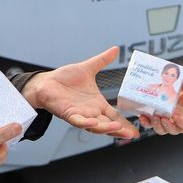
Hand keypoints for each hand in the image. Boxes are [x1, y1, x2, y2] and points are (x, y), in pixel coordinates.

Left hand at [21, 47, 138, 138]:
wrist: (46, 82)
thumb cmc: (65, 79)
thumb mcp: (87, 68)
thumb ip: (102, 60)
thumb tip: (115, 49)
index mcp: (97, 104)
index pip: (114, 116)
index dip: (125, 123)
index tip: (136, 130)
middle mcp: (91, 112)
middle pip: (108, 125)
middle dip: (119, 130)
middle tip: (131, 134)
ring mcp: (80, 115)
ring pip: (95, 126)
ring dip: (106, 128)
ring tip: (118, 128)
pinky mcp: (68, 114)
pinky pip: (78, 121)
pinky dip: (86, 123)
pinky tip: (94, 123)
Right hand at [139, 79, 182, 134]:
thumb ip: (179, 79)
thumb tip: (171, 69)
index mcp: (166, 107)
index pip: (150, 112)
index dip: (143, 113)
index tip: (138, 110)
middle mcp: (169, 116)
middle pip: (153, 124)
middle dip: (148, 122)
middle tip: (147, 115)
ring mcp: (176, 123)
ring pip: (162, 130)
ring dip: (159, 125)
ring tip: (160, 117)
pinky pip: (176, 129)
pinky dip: (172, 125)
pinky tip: (173, 119)